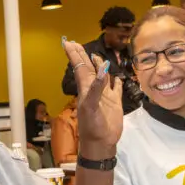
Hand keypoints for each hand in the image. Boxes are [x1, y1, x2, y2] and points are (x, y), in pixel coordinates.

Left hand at [63, 40, 122, 159]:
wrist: (101, 142)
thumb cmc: (92, 126)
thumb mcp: (91, 107)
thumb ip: (96, 88)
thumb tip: (101, 70)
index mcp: (86, 88)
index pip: (79, 66)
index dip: (74, 55)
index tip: (68, 42)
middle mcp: (94, 88)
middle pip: (88, 67)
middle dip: (82, 56)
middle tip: (75, 43)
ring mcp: (104, 95)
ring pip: (101, 75)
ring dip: (99, 65)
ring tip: (96, 56)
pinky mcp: (115, 102)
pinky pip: (116, 87)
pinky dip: (116, 81)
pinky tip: (117, 76)